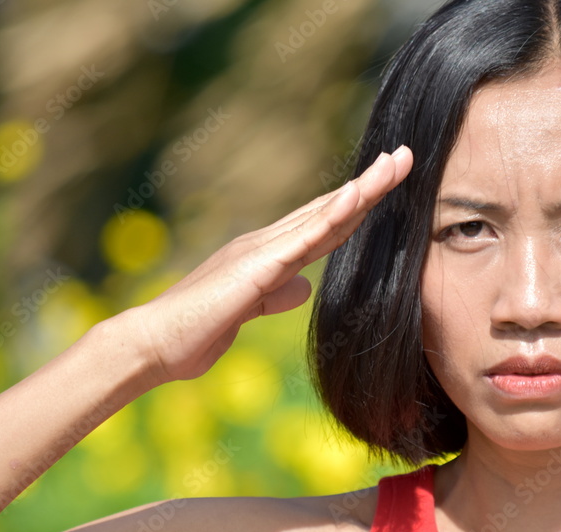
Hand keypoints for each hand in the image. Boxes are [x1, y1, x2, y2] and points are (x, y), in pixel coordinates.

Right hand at [125, 145, 413, 386]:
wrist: (156, 345)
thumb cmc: (195, 332)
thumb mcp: (249, 311)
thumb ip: (275, 295)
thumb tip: (303, 286)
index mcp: (267, 255)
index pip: (322, 225)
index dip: (356, 204)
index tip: (386, 184)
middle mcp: (266, 243)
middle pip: (329, 209)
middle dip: (370, 184)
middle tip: (404, 157)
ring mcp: (261, 250)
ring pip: (323, 214)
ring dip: (362, 189)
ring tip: (394, 164)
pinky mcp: (257, 266)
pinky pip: (302, 238)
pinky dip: (331, 215)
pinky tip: (357, 196)